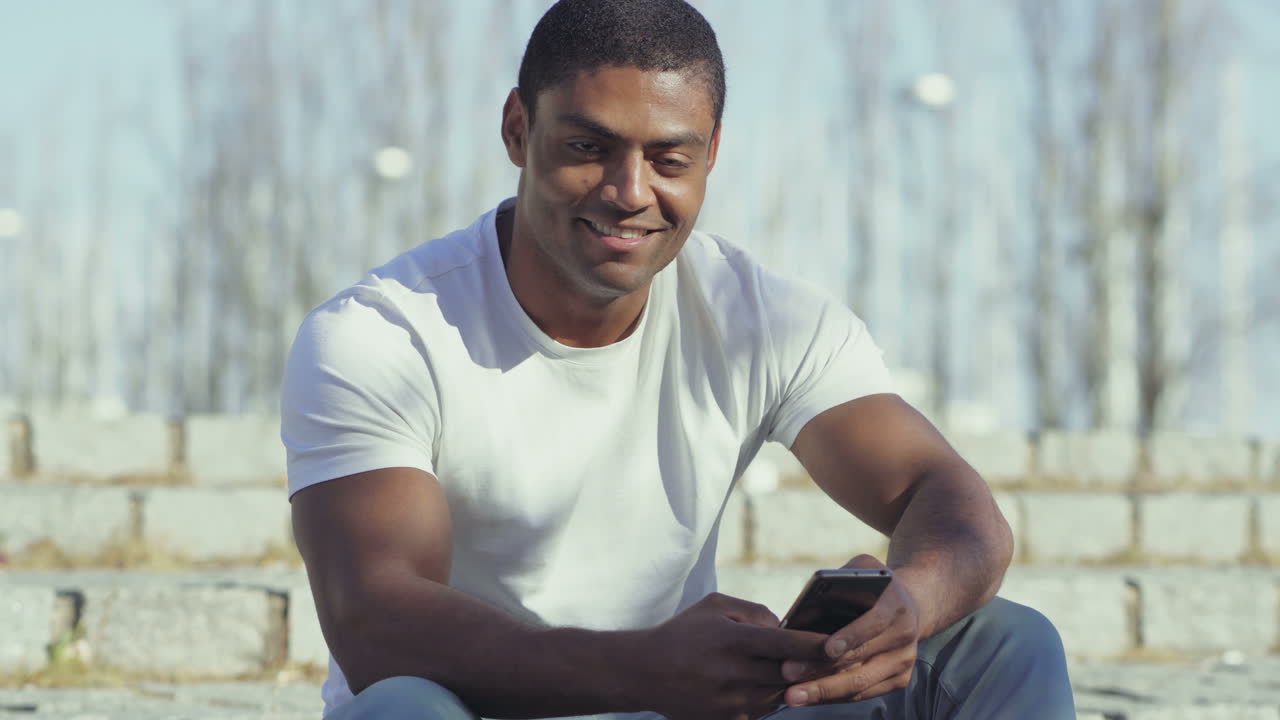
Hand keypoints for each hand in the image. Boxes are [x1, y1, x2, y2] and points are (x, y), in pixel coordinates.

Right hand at [627, 592, 827, 719]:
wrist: (644, 673)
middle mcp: (733, 674)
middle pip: (790, 674)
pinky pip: (764, 711)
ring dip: (792, 683)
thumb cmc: (684, 633)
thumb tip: (786, 628)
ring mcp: (731, 703)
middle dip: (813, 666)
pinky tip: (764, 683)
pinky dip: (770, 697)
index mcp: (731, 640)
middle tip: (834, 656)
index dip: (816, 645)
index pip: (785, 643)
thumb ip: (755, 612)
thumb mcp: (715, 607)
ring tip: (797, 668)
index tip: (840, 643)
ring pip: (781, 695)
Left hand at [778, 555, 920, 706]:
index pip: (874, 622)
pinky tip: (809, 696)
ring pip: (860, 682)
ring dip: (823, 690)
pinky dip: (834, 696)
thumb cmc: (870, 586)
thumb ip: (836, 584)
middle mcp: (904, 635)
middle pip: (861, 658)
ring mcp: (904, 660)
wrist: (908, 603)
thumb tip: (800, 615)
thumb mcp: (858, 571)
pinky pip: (863, 694)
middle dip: (821, 667)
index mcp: (896, 605)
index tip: (826, 649)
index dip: (850, 636)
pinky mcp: (900, 679)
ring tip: (792, 694)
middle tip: (788, 672)